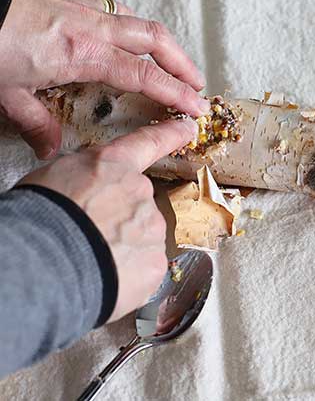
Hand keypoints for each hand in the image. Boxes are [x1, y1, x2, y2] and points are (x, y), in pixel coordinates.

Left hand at [0, 0, 208, 158]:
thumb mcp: (6, 93)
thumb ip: (36, 123)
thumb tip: (50, 149)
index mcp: (83, 53)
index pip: (145, 75)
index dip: (176, 92)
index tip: (196, 107)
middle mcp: (92, 27)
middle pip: (156, 40)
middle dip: (183, 62)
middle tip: (197, 84)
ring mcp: (83, 7)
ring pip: (139, 21)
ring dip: (163, 44)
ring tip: (171, 62)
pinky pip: (115, 10)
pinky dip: (133, 27)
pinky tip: (128, 39)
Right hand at [20, 118, 196, 322]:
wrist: (46, 262)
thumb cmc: (40, 218)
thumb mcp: (56, 177)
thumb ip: (88, 178)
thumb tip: (90, 189)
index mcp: (112, 166)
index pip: (148, 142)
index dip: (170, 134)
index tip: (187, 128)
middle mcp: (140, 191)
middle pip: (138, 204)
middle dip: (119, 220)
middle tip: (89, 234)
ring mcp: (152, 227)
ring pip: (143, 238)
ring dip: (123, 248)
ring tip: (92, 258)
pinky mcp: (155, 261)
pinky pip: (144, 267)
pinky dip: (128, 273)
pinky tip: (105, 275)